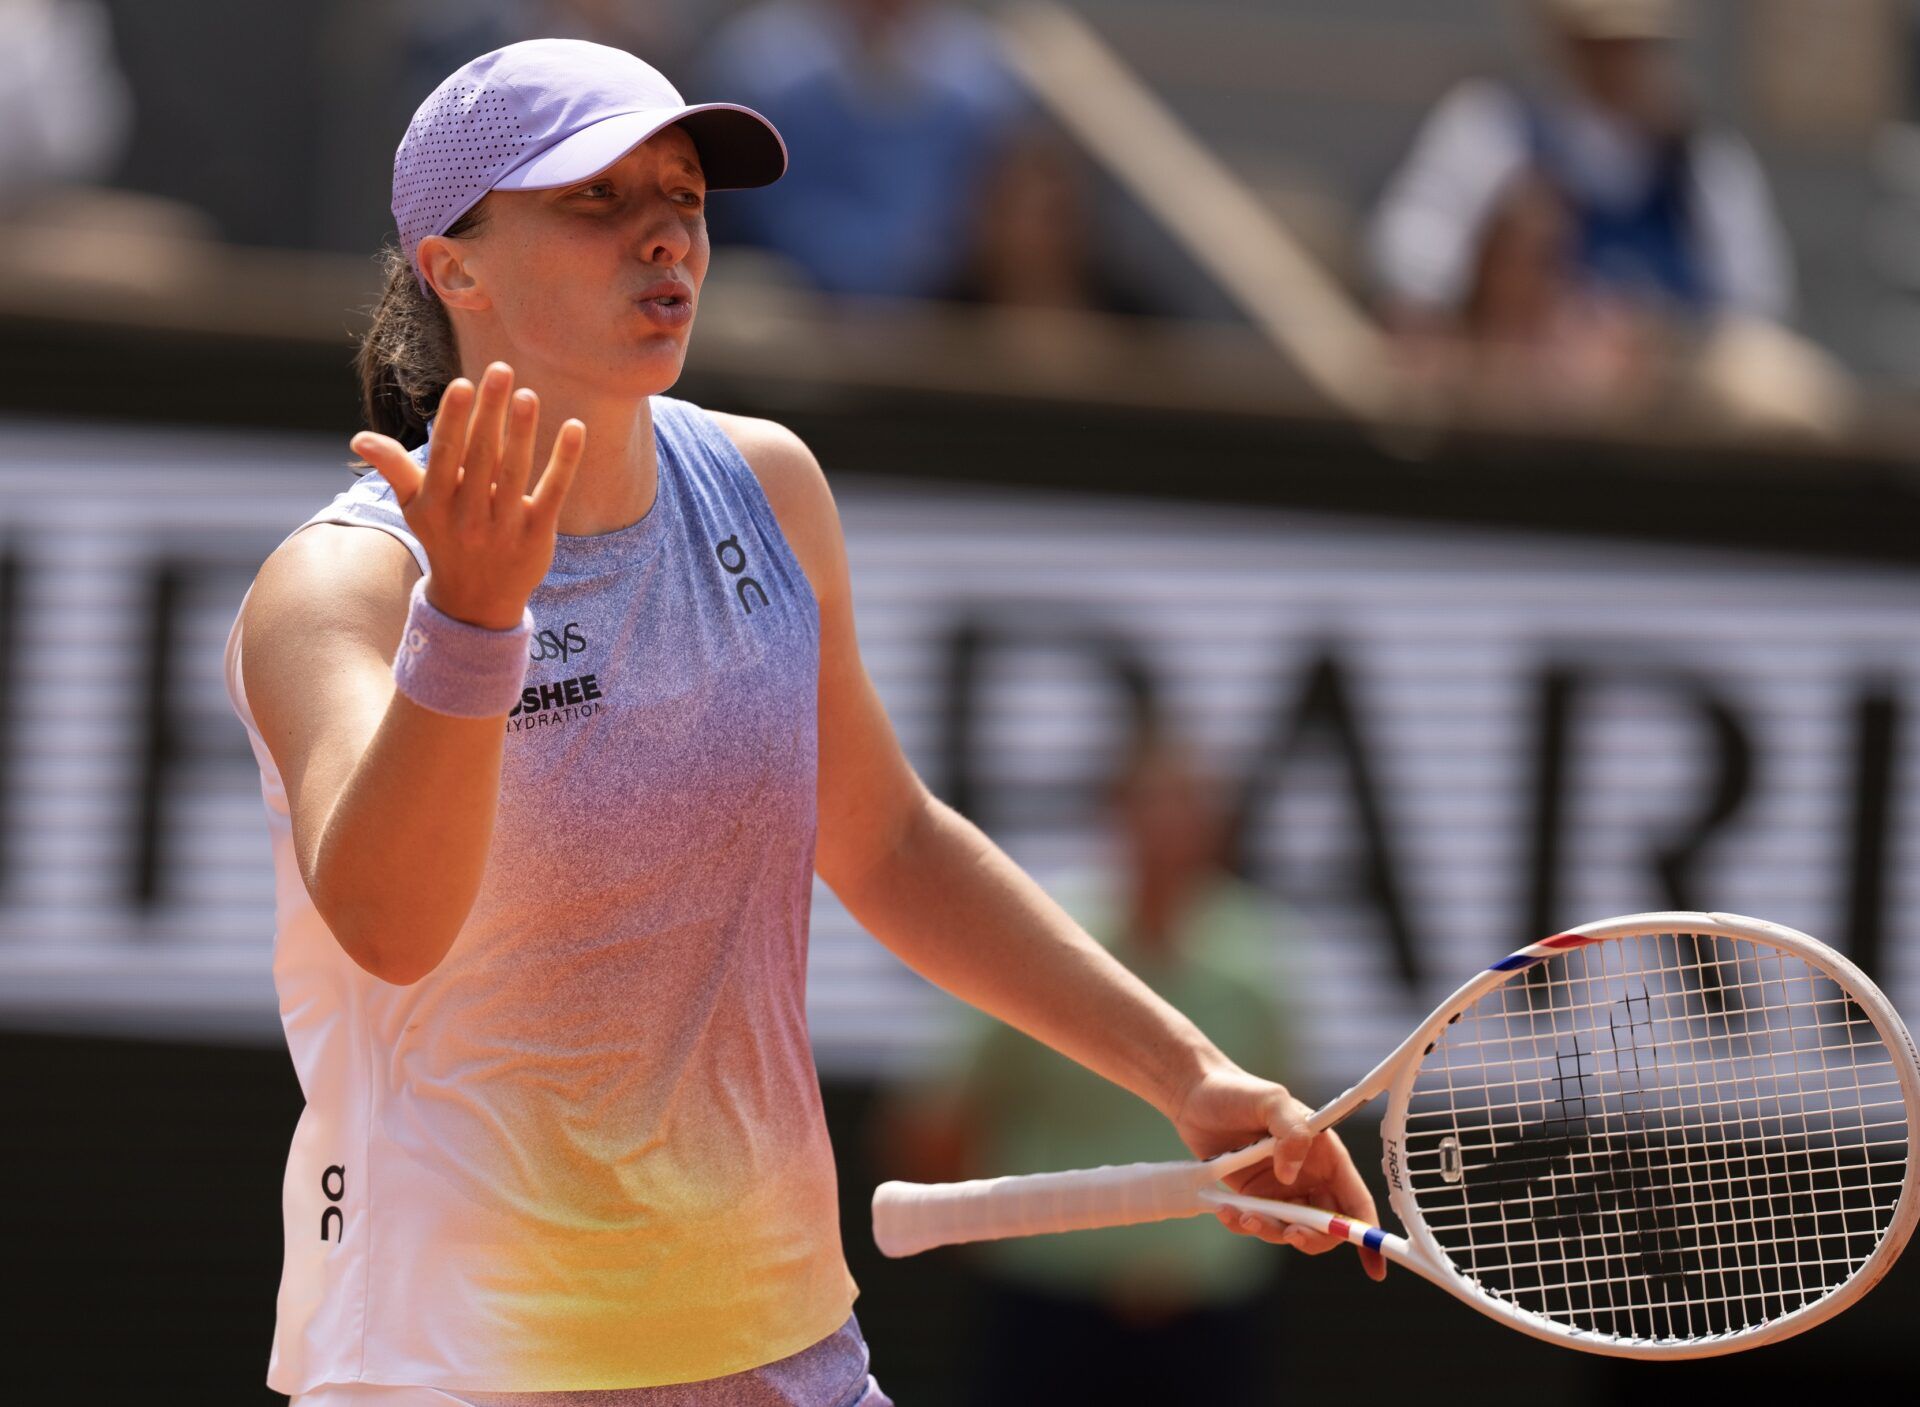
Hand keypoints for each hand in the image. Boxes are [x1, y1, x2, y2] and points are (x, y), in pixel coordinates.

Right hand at [350, 361, 584, 629]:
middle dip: (490, 412)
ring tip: (528, 394)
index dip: (454, 420)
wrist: (476, 603)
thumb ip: (395, 469)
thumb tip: (359, 438)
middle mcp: (468, 516)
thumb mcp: (416, 508)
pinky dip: (565, 460)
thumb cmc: (445, 539)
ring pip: (515, 472)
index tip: (463, 385)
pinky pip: (553, 492)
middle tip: (500, 370)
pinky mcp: (538, 535)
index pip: (446, 455)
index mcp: (437, 503)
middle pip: (481, 456)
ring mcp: (504, 527)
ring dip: (522, 431)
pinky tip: (574, 427)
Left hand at [1171, 1061, 1386, 1280]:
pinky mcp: (1251, 1198)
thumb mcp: (1272, 1100)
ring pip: (1288, 1230)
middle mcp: (1308, 1177)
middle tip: (1290, 1233)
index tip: (1374, 1266)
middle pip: (1325, 1227)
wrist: (1195, 1096)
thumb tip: (1290, 1175)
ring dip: (1269, 1231)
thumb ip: (1292, 1131)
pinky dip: (1243, 1226)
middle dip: (1311, 1237)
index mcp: (1326, 1156)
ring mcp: (1279, 1191)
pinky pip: (1256, 1224)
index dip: (1367, 1233)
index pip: (1355, 1201)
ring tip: (1243, 1215)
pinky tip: (1226, 1212)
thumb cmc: (1238, 1092)